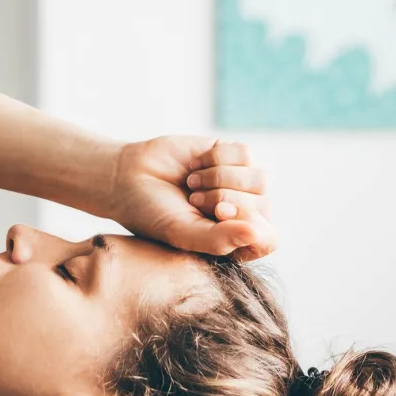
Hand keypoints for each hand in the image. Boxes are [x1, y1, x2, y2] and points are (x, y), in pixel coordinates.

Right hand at [108, 136, 275, 261]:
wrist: (128, 177)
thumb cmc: (152, 214)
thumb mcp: (181, 234)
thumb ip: (219, 240)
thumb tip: (256, 233)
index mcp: (233, 241)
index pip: (267, 239)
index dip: (248, 225)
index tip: (217, 214)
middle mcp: (242, 214)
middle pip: (264, 207)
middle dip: (225, 199)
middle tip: (193, 200)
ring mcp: (240, 184)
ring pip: (260, 179)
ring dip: (220, 179)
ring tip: (192, 184)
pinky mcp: (232, 156)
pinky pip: (245, 154)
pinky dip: (216, 159)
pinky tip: (196, 166)